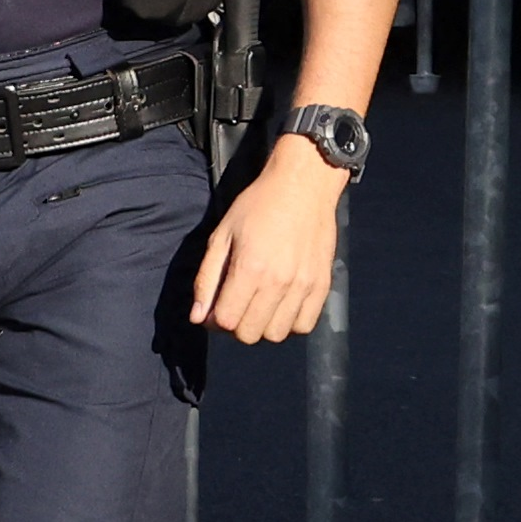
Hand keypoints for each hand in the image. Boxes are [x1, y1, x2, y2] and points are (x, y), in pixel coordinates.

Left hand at [187, 140, 349, 346]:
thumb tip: (198, 318)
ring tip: (260, 305)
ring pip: (276, 335)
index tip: (216, 307)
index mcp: (250, 268)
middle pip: (250, 334)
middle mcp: (278, 282)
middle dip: (236, 325)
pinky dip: (290, 323)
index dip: (215, 320)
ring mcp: (303, 286)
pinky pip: (304, 326)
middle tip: (237, 304)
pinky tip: (281, 305)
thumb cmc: (258, 205)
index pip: (227, 321)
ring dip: (262, 326)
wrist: (303, 186)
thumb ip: (207, 279)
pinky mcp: (322, 285)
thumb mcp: (222, 234)